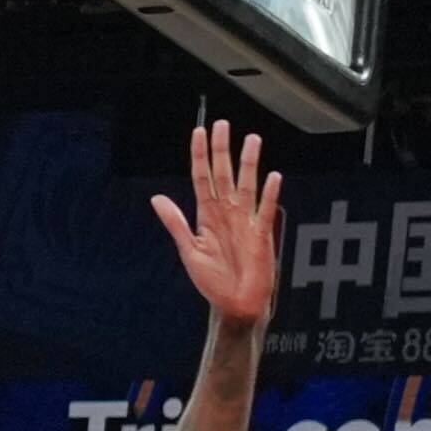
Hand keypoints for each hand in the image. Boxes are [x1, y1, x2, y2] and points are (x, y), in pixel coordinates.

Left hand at [149, 120, 280, 322]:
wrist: (235, 304)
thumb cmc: (212, 281)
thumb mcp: (190, 251)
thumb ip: (176, 223)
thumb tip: (156, 199)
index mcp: (207, 216)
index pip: (202, 178)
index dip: (200, 156)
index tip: (199, 133)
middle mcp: (227, 213)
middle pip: (224, 174)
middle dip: (223, 150)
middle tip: (222, 125)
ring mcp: (246, 221)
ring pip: (247, 185)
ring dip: (249, 163)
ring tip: (251, 140)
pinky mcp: (262, 234)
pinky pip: (266, 209)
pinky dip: (270, 194)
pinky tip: (273, 177)